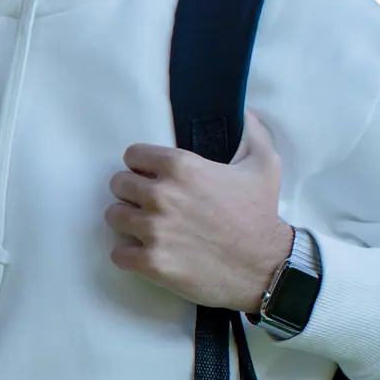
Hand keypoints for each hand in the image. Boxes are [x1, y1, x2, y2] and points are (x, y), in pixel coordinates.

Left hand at [106, 112, 294, 311]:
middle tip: (149, 203)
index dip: (141, 165)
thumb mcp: (264, 165)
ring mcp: (153, 230)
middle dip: (131, 192)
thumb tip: (244, 113)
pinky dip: (129, 255)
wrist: (265, 266)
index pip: (132, 155)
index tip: (151, 176)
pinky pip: (118, 254)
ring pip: (113, 216)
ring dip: (127, 221)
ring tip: (146, 228)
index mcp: (181, 167)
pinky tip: (147, 253)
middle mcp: (161, 195)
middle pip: (118, 184)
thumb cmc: (261, 214)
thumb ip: (251, 133)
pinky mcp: (151, 262)